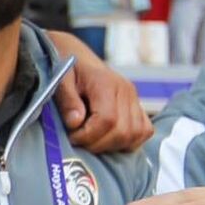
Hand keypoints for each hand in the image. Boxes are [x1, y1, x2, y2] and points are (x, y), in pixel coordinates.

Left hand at [50, 33, 151, 152]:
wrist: (79, 58)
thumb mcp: (60, 81)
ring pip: (135, 135)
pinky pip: (144, 131)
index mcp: (107, 83)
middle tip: (79, 140)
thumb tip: (76, 122)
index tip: (72, 136)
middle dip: (98, 143)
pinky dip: (128, 141)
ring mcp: (135, 99)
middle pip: (123, 131)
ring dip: (112, 145)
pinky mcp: (138, 107)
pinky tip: (108, 138)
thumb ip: (68, 101)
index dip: (89, 135)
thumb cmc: (68, 70)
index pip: (107, 119)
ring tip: (92, 139)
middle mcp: (126, 91)